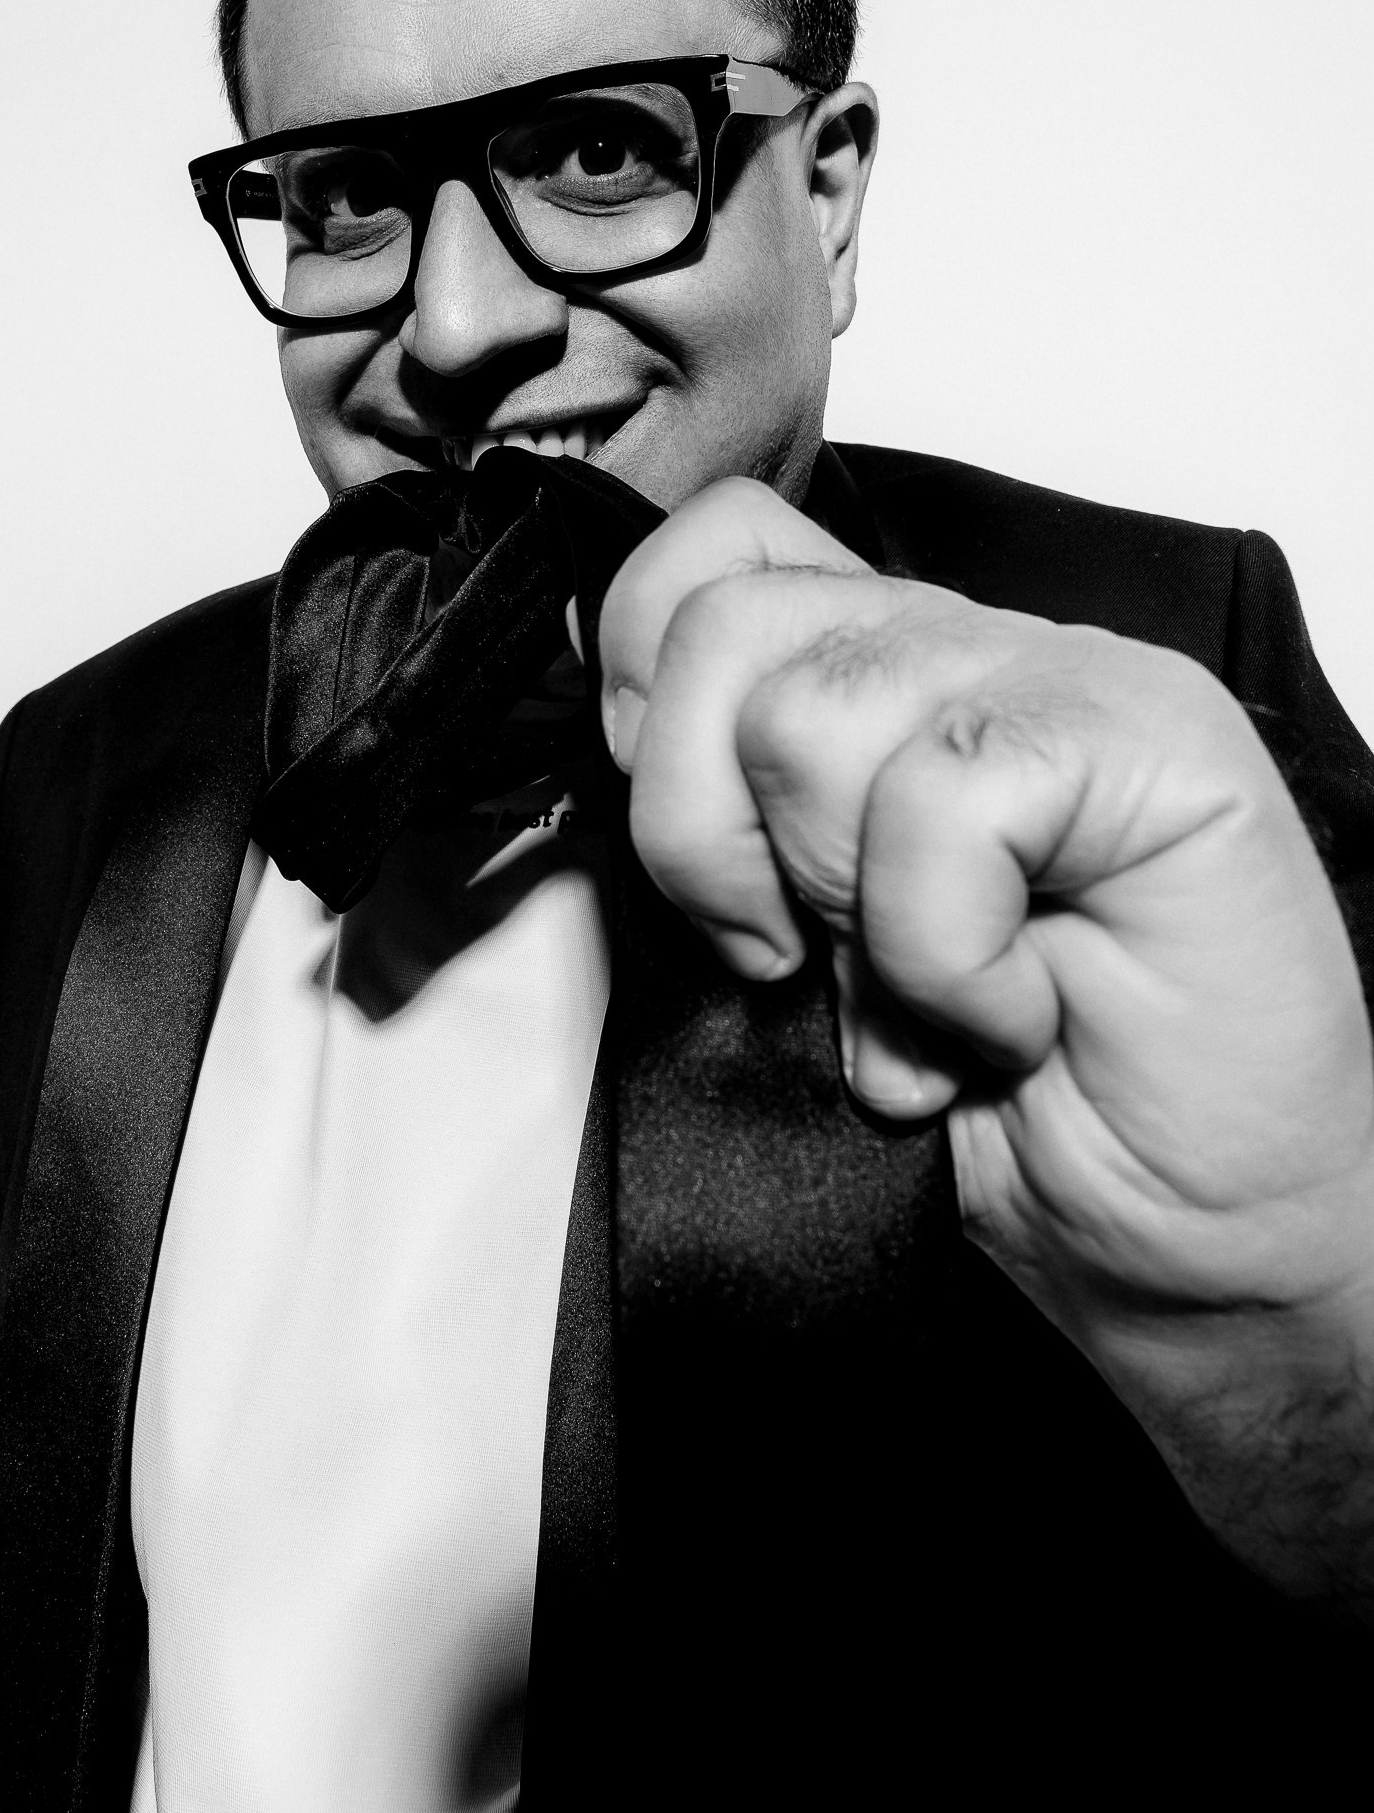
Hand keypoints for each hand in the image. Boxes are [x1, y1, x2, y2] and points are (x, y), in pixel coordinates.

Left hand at [599, 477, 1373, 1611]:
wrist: (1200, 1250)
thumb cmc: (1025, 1117)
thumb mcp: (807, 959)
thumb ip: (735, 825)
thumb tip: (613, 757)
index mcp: (886, 678)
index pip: (701, 562)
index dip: (644, 701)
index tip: (703, 866)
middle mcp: (972, 652)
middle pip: (718, 628)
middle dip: (708, 837)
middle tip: (807, 958)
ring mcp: (1071, 679)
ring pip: (807, 712)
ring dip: (846, 915)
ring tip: (936, 998)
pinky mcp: (1156, 741)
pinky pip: (939, 800)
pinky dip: (946, 959)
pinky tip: (1015, 1015)